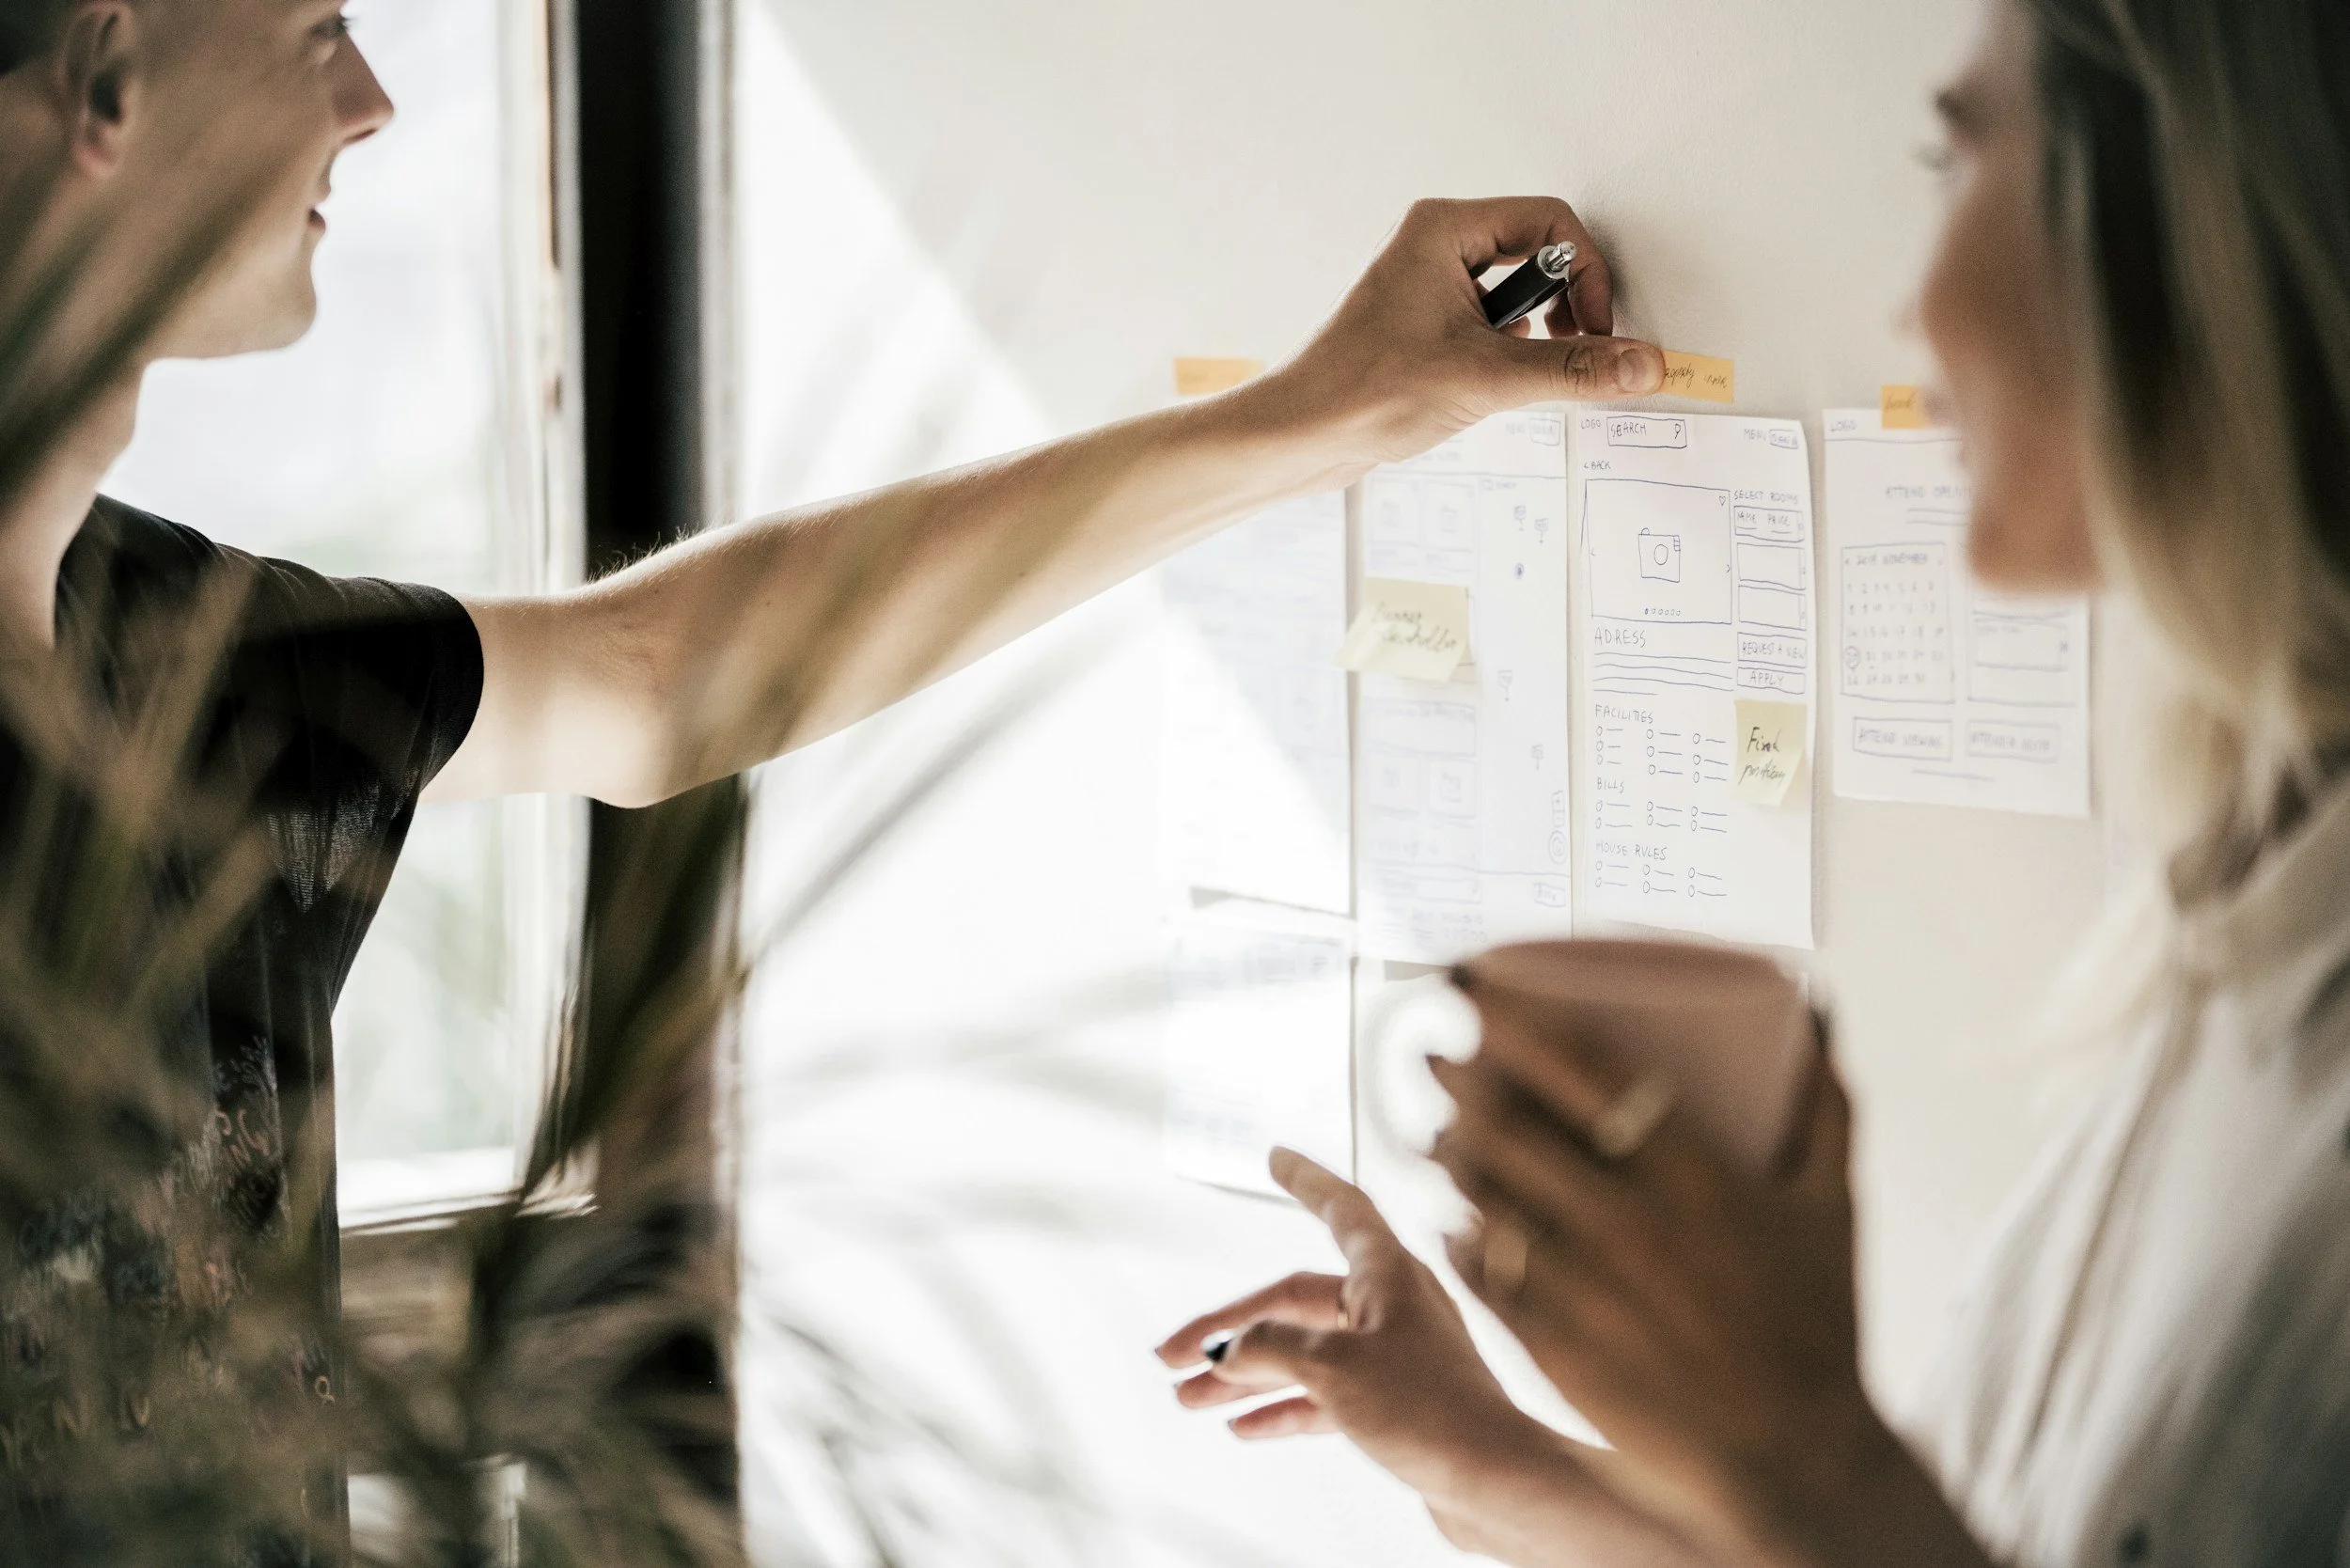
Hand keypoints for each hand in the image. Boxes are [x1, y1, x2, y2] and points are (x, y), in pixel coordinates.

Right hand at [1155, 1150, 1709, 1567]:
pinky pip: (1324, 1397)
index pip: (1340, 1207)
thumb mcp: (1334, 1371)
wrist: (1497, 1486)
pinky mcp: (1395, 1407)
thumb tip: (1231, 1348)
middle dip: (1230, 1330)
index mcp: (1388, 1274)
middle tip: (1172, 1356)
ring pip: (1302, 1354)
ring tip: (1190, 1400)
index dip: (1304, 1178)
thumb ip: (1273, 1350)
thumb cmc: (1431, 1412)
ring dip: (1245, 1377)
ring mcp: (1393, 1358)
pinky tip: (1244, 1427)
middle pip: (1294, 1302)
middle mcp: (1391, 1306)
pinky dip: (1282, 1408)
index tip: (1275, 1155)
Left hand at [1244, 196, 1666, 473]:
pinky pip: (1494, 323)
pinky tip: (1491, 386)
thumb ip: (1573, 370)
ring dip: (1535, 336)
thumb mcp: (1485, 377)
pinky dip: (1510, 354)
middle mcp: (1435, 246)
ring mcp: (1431, 285)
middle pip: (1540, 255)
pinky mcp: (1429, 325)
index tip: (1595, 329)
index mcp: (1443, 229)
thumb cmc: (1361, 391)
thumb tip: (1641, 362)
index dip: (1587, 274)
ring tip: (1515, 373)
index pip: (1551, 222)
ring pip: (1519, 294)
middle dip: (1565, 306)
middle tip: (1571, 349)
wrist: (1303, 437)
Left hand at [1429, 999, 1989, 1567]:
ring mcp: (1584, 1287)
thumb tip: (1815, 1012)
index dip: (1515, 1024)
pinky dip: (1461, 1235)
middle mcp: (1628, 1223)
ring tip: (1435, 1131)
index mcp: (1695, 1176)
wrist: (1800, 1463)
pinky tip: (1454, 1217)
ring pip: (1483, 1194)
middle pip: (1510, 1125)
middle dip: (1457, 1079)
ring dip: (1448, 1152)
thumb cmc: (1821, 1328)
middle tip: (1434, 1053)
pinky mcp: (1554, 1346)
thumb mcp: (1836, 1209)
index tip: (1477, 993)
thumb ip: (1826, 1105)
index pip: (1581, 1072)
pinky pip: (1484, 1271)